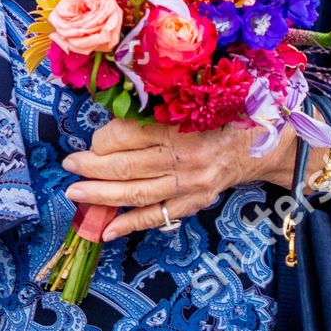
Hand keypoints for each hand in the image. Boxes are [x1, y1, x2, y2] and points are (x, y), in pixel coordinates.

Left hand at [61, 115, 304, 241]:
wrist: (261, 143)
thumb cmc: (221, 115)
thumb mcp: (191, 101)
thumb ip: (153, 111)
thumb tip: (110, 125)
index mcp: (181, 126)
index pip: (128, 135)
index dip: (102, 138)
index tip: (92, 138)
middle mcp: (184, 159)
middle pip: (125, 166)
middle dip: (91, 167)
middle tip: (69, 166)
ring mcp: (189, 185)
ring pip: (135, 194)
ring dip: (100, 195)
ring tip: (75, 192)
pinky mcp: (193, 203)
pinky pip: (156, 217)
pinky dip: (128, 224)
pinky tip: (105, 229)